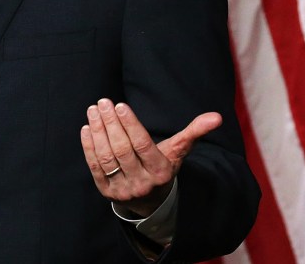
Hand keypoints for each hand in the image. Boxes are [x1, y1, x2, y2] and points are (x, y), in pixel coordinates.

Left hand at [81, 98, 220, 216]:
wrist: (151, 201)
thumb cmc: (163, 166)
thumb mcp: (178, 151)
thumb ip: (194, 132)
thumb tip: (217, 117)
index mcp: (160, 171)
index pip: (142, 145)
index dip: (130, 124)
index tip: (119, 105)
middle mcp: (141, 183)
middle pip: (122, 150)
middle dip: (111, 124)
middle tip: (103, 102)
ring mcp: (122, 189)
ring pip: (107, 158)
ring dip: (98, 132)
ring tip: (94, 110)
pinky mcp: (106, 191)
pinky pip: (95, 167)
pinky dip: (89, 147)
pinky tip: (87, 128)